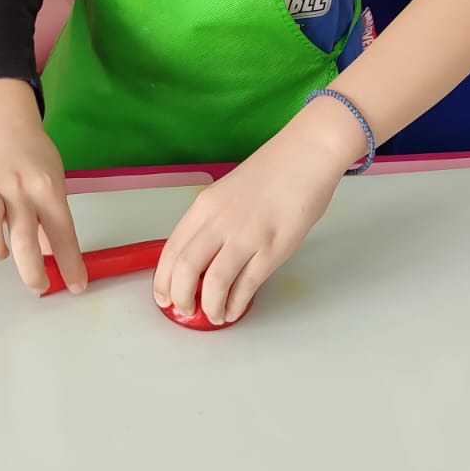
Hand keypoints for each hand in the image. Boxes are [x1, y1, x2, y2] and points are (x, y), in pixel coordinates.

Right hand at [0, 116, 87, 294]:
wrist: (6, 124)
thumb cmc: (35, 159)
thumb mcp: (54, 184)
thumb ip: (51, 220)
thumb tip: (52, 260)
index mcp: (48, 189)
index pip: (63, 232)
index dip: (70, 264)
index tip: (76, 287)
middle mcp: (20, 189)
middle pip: (25, 238)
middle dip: (32, 272)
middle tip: (38, 286)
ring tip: (2, 249)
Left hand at [154, 104, 358, 323]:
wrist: (306, 154)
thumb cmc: (272, 171)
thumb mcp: (228, 192)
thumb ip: (213, 222)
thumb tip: (201, 257)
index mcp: (204, 206)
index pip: (171, 249)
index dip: (162, 279)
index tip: (163, 296)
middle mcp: (219, 221)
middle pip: (185, 269)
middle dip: (180, 298)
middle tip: (184, 310)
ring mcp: (246, 236)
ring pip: (213, 283)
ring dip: (209, 307)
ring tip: (213, 316)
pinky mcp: (273, 249)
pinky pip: (246, 285)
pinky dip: (236, 304)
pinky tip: (234, 311)